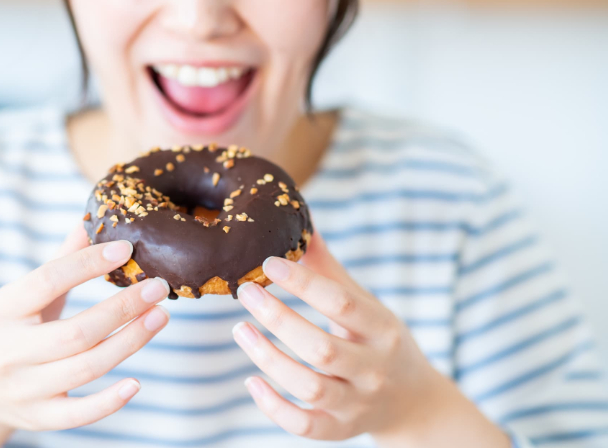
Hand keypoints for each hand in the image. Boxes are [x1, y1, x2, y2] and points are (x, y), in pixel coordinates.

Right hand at [0, 224, 170, 432]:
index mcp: (3, 309)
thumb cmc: (7, 331)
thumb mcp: (20, 295)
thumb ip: (58, 263)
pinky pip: (78, 415)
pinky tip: (136, 383)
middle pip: (76, 332)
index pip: (48, 281)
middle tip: (158, 287)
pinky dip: (108, 402)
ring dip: (129, 343)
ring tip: (161, 317)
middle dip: (123, 308)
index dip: (88, 263)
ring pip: (85, 368)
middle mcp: (10, 351)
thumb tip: (90, 224)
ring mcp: (24, 388)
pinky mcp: (39, 417)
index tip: (126, 249)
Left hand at [233, 233, 509, 446]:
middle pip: (321, 347)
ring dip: (268, 358)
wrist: (411, 400)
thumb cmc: (379, 340)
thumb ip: (329, 272)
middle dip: (277, 318)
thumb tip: (301, 226)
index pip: (341, 303)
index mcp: (382, 329)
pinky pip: (304, 426)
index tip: (269, 263)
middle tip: (245, 291)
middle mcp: (373, 369)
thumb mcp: (365, 305)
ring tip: (240, 329)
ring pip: (309, 387)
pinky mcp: (340, 429)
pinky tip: (251, 381)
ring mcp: (357, 403)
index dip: (303, 282)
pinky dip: (273, 406)